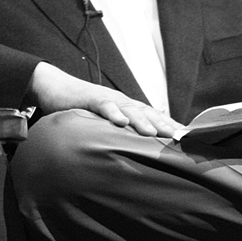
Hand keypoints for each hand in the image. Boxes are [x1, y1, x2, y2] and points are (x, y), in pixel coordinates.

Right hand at [27, 61, 183, 138]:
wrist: (54, 87)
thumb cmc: (79, 107)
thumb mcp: (101, 123)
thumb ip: (115, 134)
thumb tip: (131, 154)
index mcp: (127, 108)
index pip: (153, 117)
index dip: (170, 127)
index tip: (188, 139)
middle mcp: (121, 102)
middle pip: (147, 113)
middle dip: (164, 125)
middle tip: (180, 138)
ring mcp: (107, 98)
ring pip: (129, 109)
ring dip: (142, 121)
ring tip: (154, 132)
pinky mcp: (89, 97)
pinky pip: (103, 105)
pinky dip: (112, 112)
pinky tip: (120, 121)